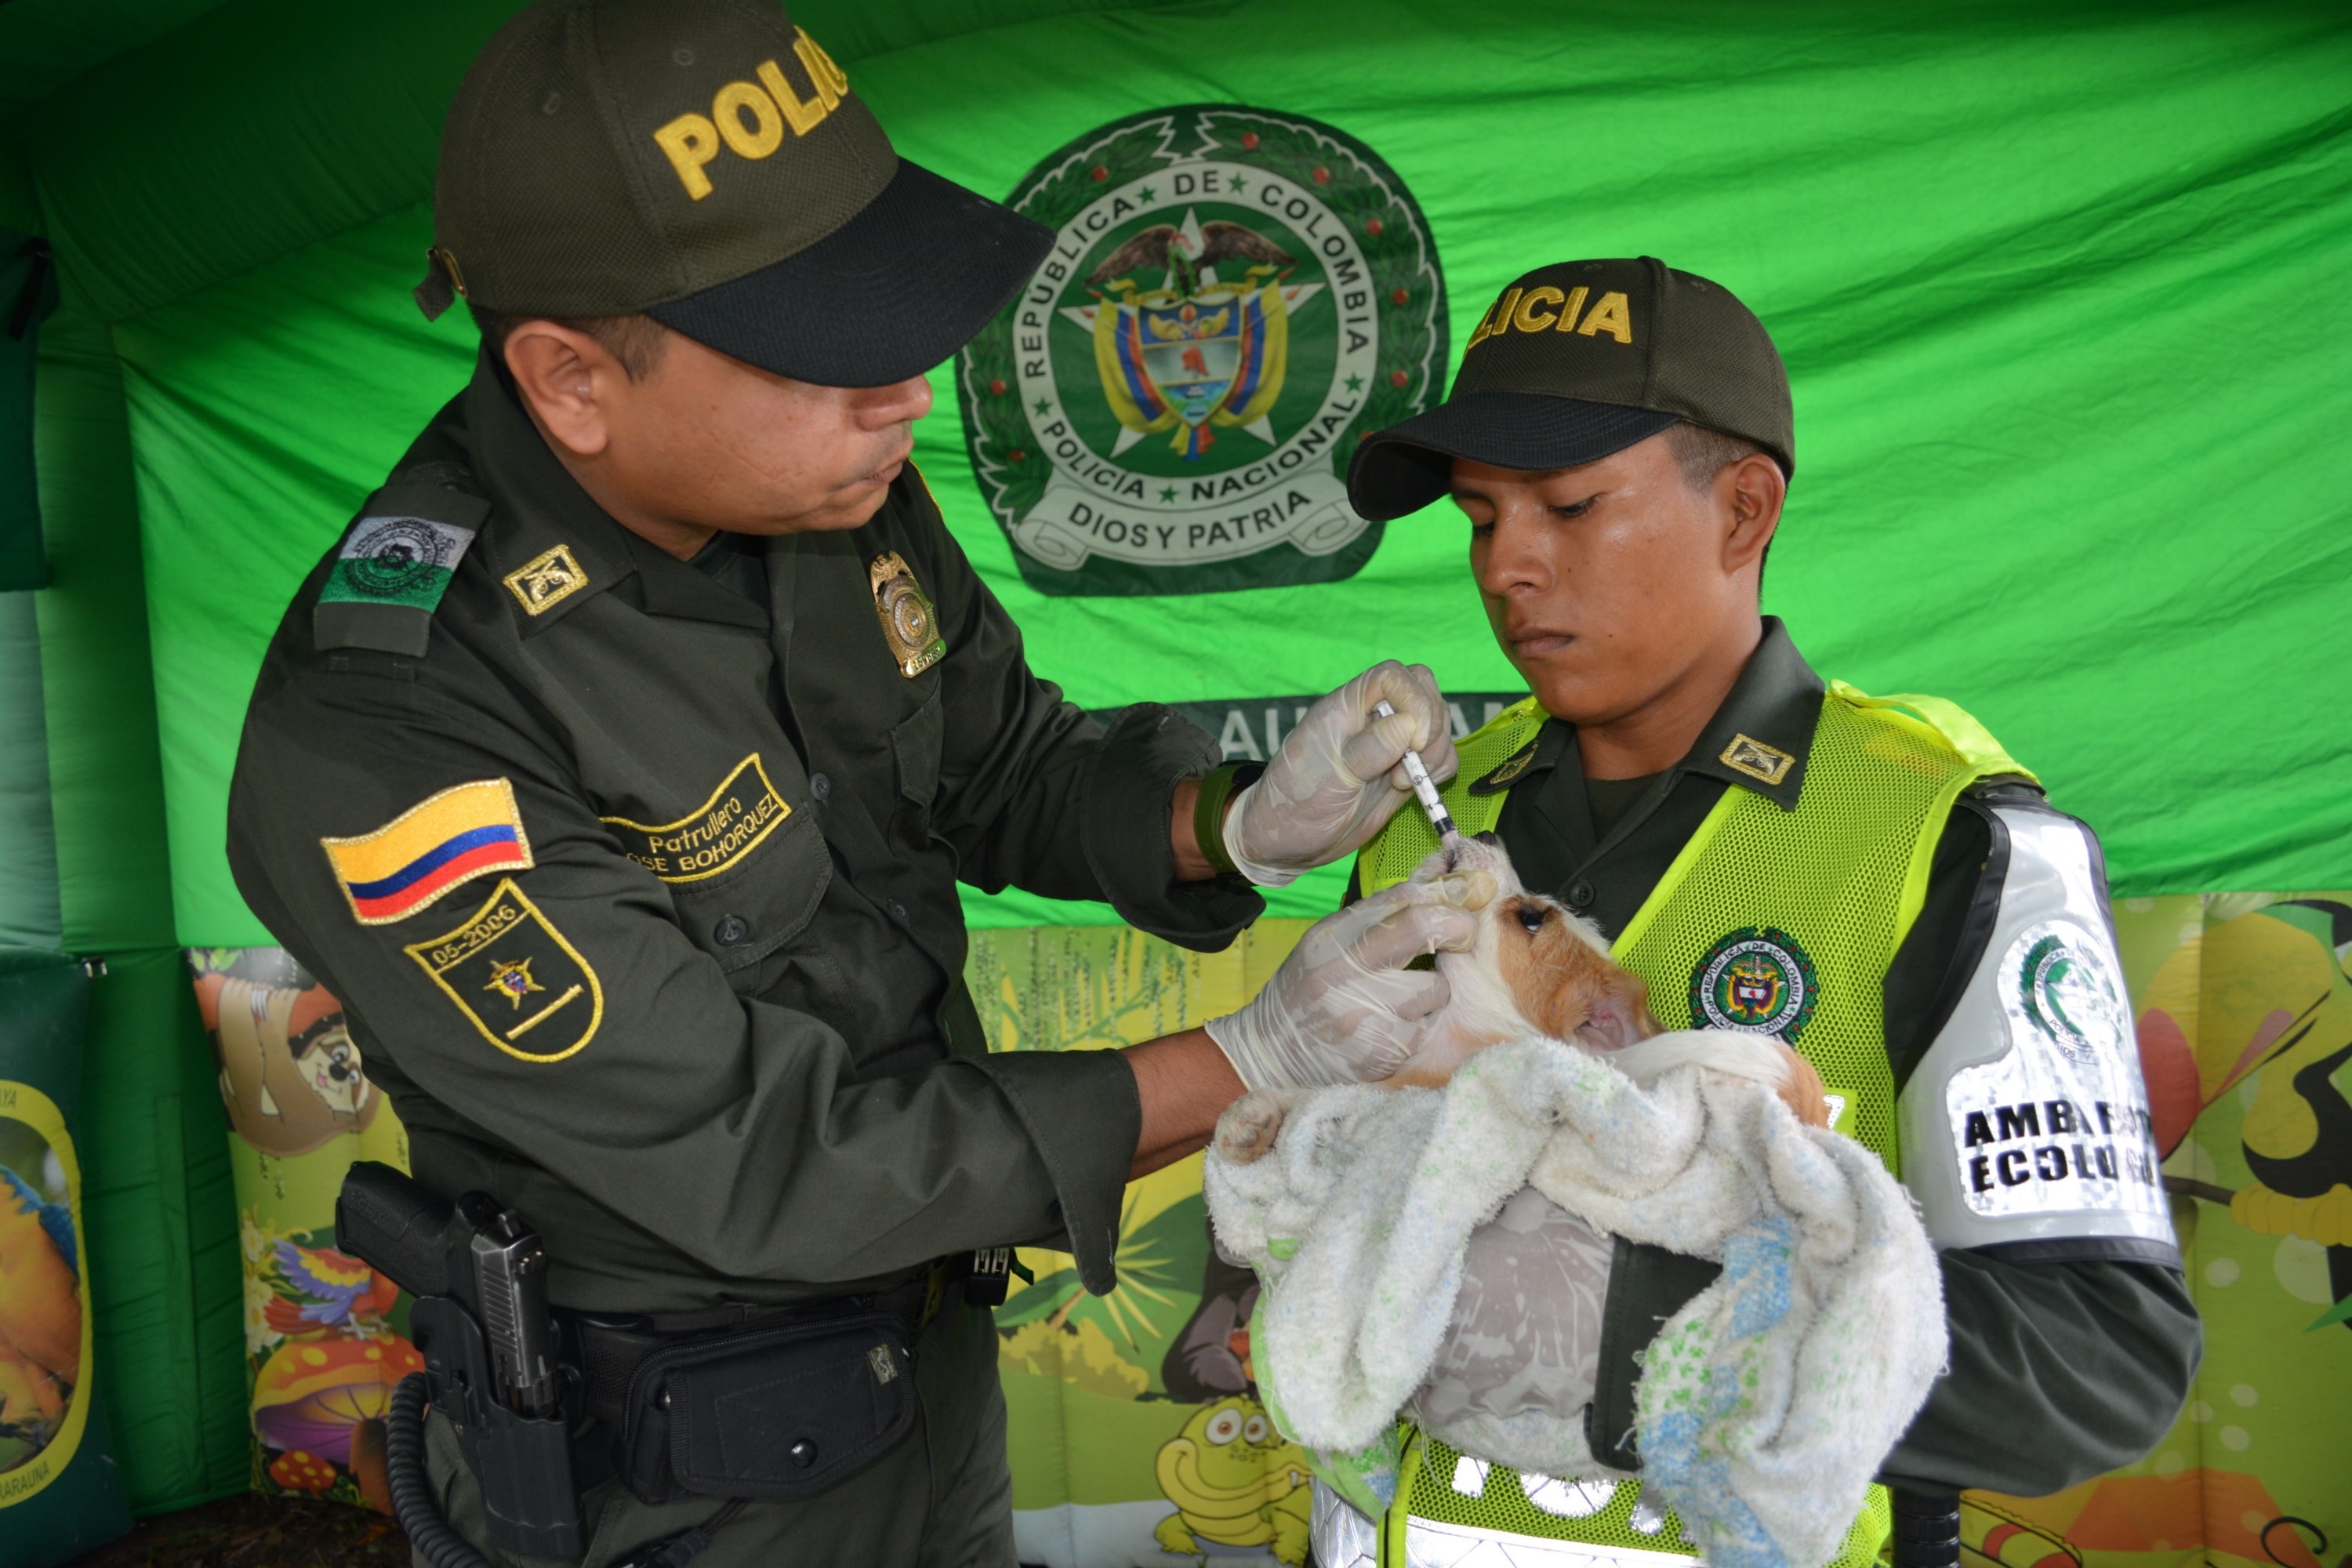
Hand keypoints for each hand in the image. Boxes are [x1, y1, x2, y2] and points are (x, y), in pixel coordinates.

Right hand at [1205, 871, 1488, 1090]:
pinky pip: (1426, 1028)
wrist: (1272, 1051)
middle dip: (1456, 926)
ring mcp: (1364, 1017)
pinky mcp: (1382, 1053)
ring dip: (1431, 991)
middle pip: (1421, 928)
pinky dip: (1417, 1026)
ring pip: (1436, 988)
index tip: (1465, 896)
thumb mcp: (1330, 939)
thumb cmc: (1309, 986)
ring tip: (1402, 998)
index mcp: (1333, 938)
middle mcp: (1344, 974)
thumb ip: (1381, 912)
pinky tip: (1389, 1027)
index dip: (1443, 894)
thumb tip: (1441, 876)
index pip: (1400, 900)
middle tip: (1461, 932)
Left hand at [1223, 662, 1457, 885]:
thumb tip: (1408, 724)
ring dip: (1435, 753)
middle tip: (1412, 765)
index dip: (1414, 700)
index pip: (1394, 676)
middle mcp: (1372, 717)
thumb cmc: (1296, 803)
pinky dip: (1439, 771)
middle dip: (1432, 727)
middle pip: (1424, 692)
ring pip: (1438, 726)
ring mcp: (1391, 743)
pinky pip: (1440, 757)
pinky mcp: (1404, 769)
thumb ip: (1368, 749)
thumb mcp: (1329, 776)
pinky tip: (1411, 790)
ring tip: (1401, 783)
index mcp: (1347, 706)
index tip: (1414, 742)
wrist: (1288, 842)